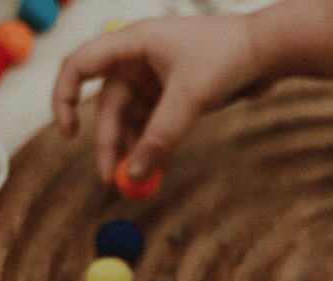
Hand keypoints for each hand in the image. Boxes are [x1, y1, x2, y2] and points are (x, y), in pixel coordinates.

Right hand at [52, 15, 262, 181]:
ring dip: (129, 151)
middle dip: (108, 145)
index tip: (68, 134)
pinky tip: (151, 171)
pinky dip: (149, 148)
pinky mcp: (169, 97)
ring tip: (131, 184)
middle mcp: (136, 61)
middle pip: (107, 108)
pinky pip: (150, 126)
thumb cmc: (227, 57)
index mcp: (131, 45)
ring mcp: (153, 80)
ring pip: (129, 122)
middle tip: (112, 181)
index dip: (64, 98)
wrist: (268, 51)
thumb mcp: (188, 99)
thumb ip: (159, 138)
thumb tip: (132, 176)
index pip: (79, 66)